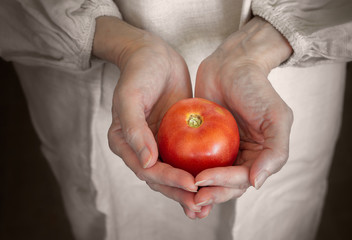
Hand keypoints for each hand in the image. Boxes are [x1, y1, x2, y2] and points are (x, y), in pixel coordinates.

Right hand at [93, 17, 201, 217]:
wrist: (154, 55)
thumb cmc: (139, 72)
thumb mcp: (131, 96)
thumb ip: (135, 129)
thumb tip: (147, 162)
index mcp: (124, 143)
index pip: (147, 169)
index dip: (168, 180)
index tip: (191, 185)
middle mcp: (140, 149)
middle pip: (160, 179)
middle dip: (180, 194)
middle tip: (201, 206)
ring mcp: (158, 145)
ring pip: (173, 174)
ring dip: (189, 191)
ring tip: (207, 205)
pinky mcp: (174, 139)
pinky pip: (185, 160)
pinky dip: (196, 173)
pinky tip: (212, 182)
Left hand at [193, 17, 292, 217]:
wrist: (233, 63)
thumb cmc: (257, 88)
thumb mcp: (277, 117)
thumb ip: (275, 152)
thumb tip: (257, 183)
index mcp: (260, 156)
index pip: (243, 179)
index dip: (224, 184)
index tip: (202, 180)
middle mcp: (242, 157)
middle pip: (225, 184)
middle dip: (209, 193)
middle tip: (190, 197)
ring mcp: (222, 150)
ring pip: (209, 177)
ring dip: (196, 189)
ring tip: (180, 193)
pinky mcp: (203, 142)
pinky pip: (194, 160)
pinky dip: (185, 170)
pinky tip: (171, 174)